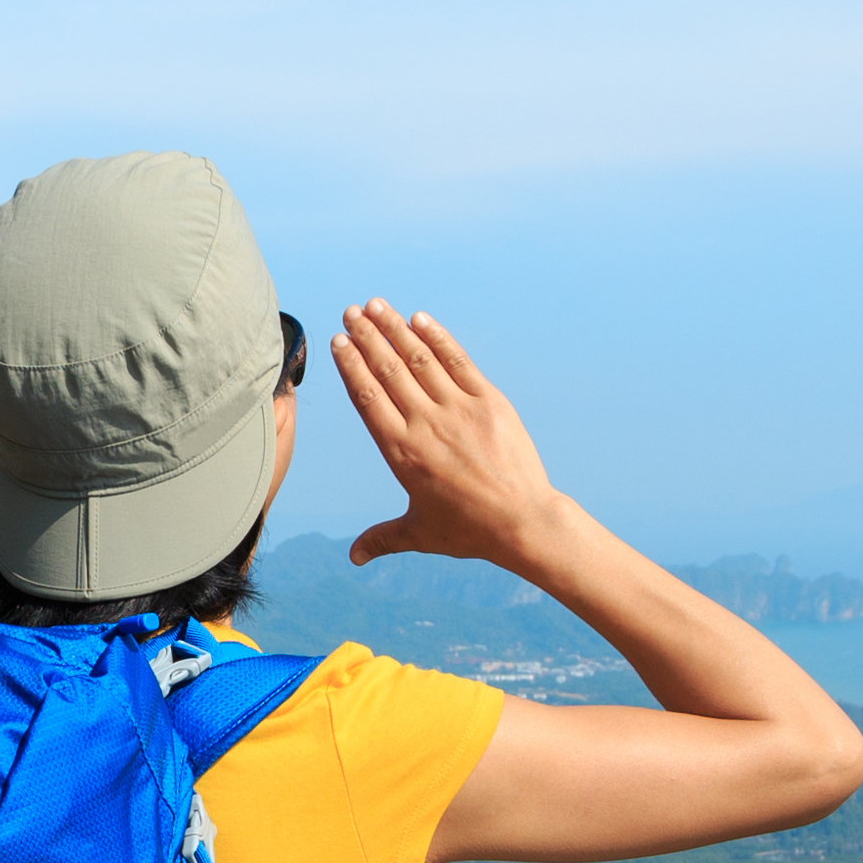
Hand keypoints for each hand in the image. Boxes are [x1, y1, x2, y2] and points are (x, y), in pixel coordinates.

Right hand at [330, 305, 566, 573]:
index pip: (368, 397)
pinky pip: (458, 362)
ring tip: (376, 305)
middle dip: (367, 336)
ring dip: (395, 328)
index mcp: (401, 452)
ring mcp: (458, 409)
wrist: (523, 522)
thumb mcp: (420, 534)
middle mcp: (426, 424)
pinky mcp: (489, 401)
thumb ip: (383, 539)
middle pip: (389, 370)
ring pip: (420, 359)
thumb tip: (353, 557)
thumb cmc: (469, 531)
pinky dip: (438, 338)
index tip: (339, 341)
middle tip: (351, 311)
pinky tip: (420, 319)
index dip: (351, 365)